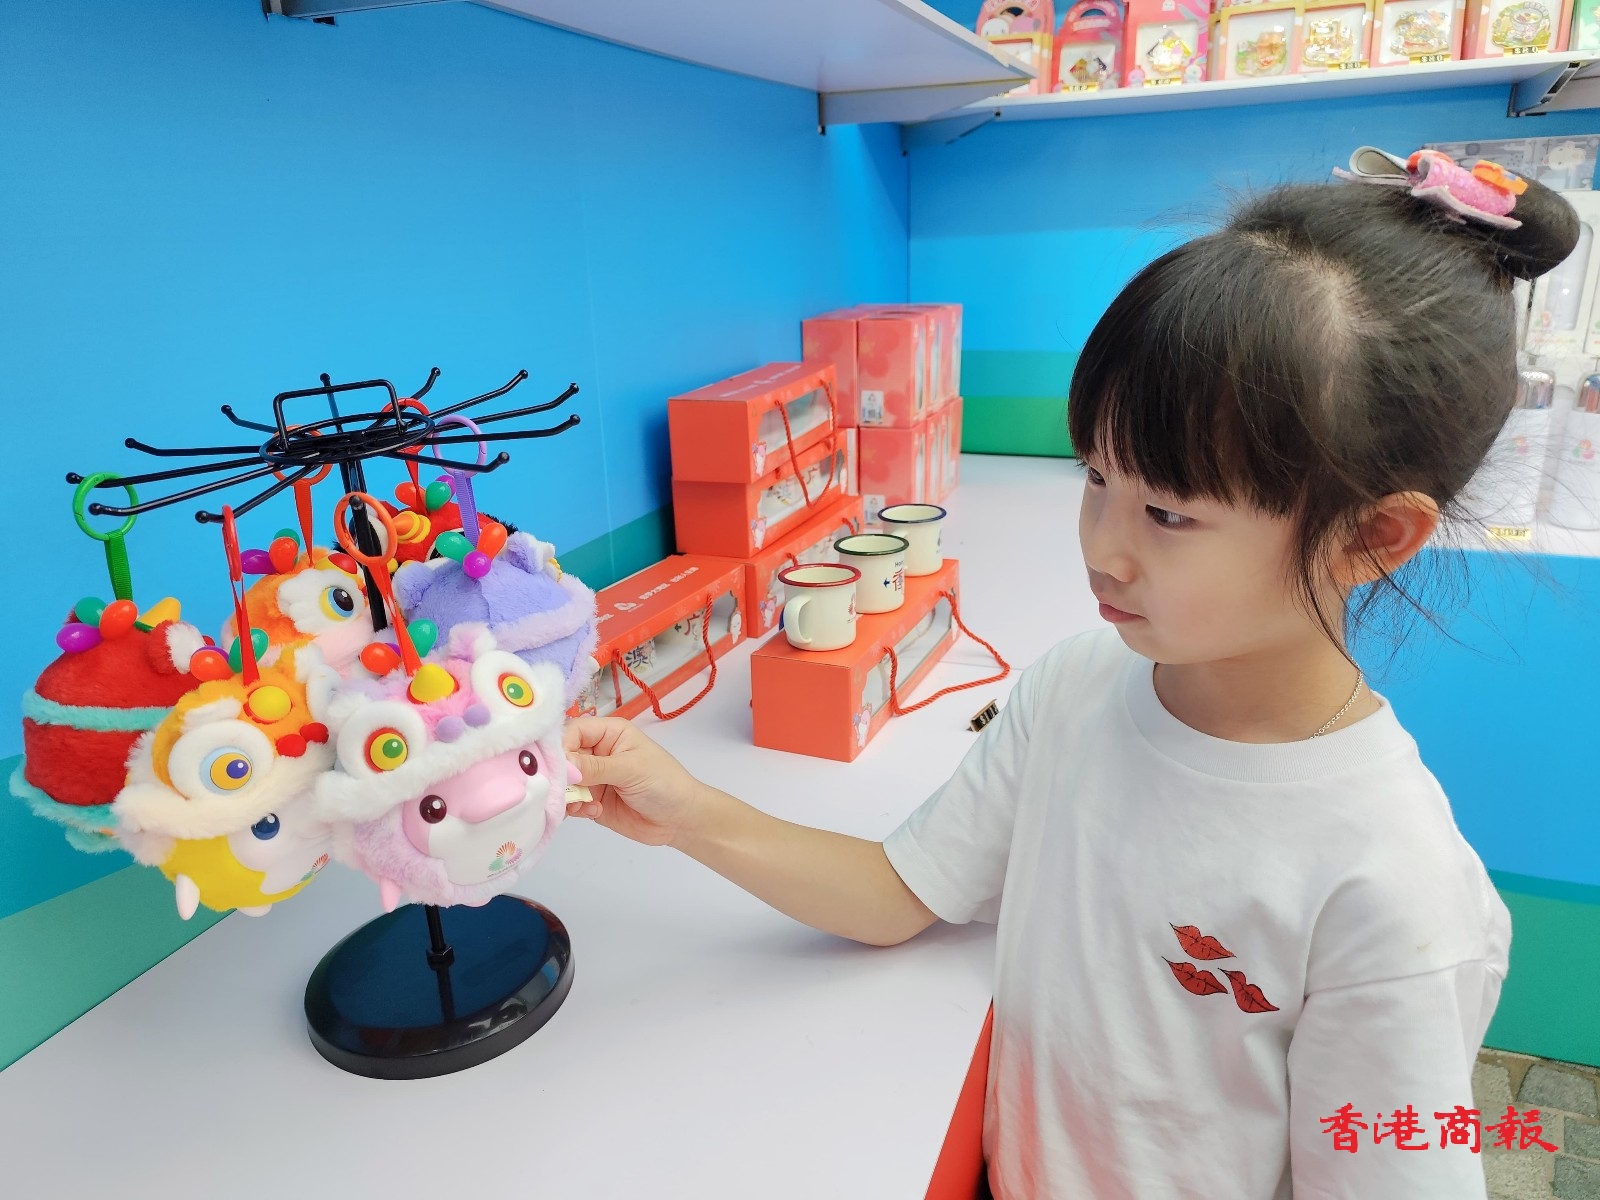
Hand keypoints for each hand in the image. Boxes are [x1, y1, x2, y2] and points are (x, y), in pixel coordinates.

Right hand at [563, 717, 705, 847]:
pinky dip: (575, 809)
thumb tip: (562, 764)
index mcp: (608, 733)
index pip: (573, 731)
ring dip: (566, 794)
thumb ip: (595, 767)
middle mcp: (596, 753)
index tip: (555, 766)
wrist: (680, 820)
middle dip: (560, 774)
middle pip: (563, 757)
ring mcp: (593, 779)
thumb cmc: (664, 783)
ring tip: (581, 804)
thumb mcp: (631, 769)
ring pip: (563, 782)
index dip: (560, 746)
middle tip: (563, 789)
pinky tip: (594, 812)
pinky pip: (571, 803)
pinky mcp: (591, 802)